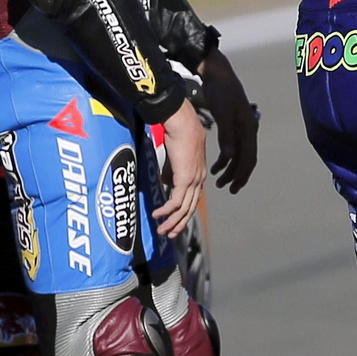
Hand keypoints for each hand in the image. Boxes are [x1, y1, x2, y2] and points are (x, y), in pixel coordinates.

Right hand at [153, 100, 206, 238]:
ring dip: (171, 221)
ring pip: (184, 208)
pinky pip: (175, 201)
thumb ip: (173, 170)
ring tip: (161, 230)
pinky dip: (166, 211)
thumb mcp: (177, 156)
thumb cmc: (179, 132)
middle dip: (179, 223)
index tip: (175, 221)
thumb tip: (165, 181)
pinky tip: (157, 215)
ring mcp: (193, 180)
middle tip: (168, 234)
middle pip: (190, 208)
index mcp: (199, 173)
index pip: (193, 198)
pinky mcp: (184, 179)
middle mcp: (199, 179)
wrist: (183, 122)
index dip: (184, 212)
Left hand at [199, 49, 258, 192]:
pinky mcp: (232, 126)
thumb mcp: (223, 112)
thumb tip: (229, 157)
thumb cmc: (222, 91)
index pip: (249, 157)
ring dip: (230, 169)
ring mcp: (241, 128)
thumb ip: (226, 135)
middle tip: (226, 188)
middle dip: (237, 175)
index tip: (233, 188)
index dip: (242, 174)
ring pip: (239, 155)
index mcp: (248, 128)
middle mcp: (248, 130)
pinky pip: (233, 148)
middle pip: (246, 159)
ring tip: (218, 181)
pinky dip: (226, 159)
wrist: (218, 74)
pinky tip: (216, 165)